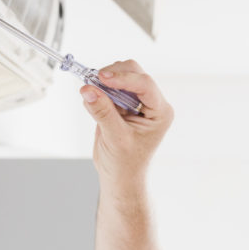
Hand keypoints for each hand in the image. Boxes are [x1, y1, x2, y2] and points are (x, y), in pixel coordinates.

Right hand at [80, 60, 172, 184]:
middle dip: (112, 76)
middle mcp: (152, 104)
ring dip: (104, 81)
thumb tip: (88, 89)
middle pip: (134, 72)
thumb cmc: (125, 164)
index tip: (102, 78)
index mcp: (160, 112)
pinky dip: (99, 89)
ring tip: (92, 96)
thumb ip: (102, 112)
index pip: (145, 84)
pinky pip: (110, 86)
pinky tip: (93, 102)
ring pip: (121, 75)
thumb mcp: (114, 138)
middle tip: (92, 83)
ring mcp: (137, 102)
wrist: (120, 177)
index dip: (123, 78)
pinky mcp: (123, 103)